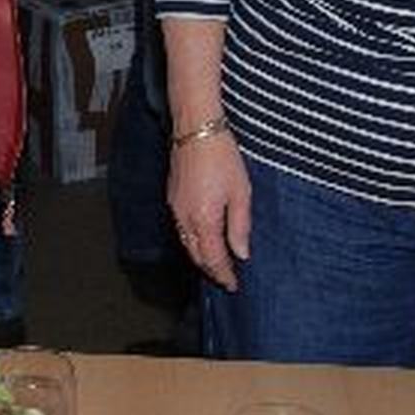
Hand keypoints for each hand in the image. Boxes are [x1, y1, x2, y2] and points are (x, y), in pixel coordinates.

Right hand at [167, 132, 250, 290]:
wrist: (196, 129)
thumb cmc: (222, 157)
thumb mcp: (241, 192)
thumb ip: (240, 226)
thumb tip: (241, 253)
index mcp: (203, 219)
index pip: (213, 258)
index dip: (223, 274)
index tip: (233, 285)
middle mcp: (185, 218)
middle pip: (196, 254)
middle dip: (211, 269)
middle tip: (225, 278)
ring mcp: (175, 207)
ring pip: (186, 242)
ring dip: (200, 256)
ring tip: (216, 263)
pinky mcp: (172, 196)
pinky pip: (181, 228)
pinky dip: (192, 240)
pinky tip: (202, 238)